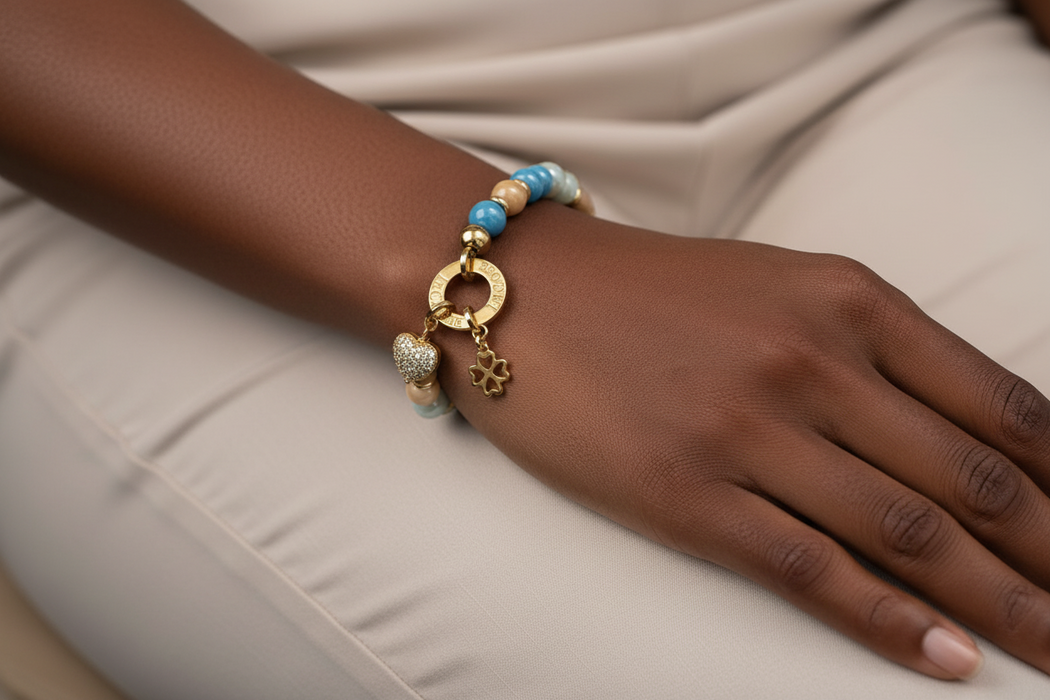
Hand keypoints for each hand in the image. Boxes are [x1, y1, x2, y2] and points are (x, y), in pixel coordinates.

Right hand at [440, 212, 1049, 679]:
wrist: (522, 292)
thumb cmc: (649, 292)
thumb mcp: (776, 285)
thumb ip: (866, 346)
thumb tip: (957, 427)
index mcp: (847, 300)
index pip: (1003, 404)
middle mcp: (811, 361)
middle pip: (975, 480)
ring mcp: (749, 430)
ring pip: (908, 533)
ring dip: (1001, 604)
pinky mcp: (687, 494)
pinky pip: (812, 569)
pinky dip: (890, 623)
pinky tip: (948, 661)